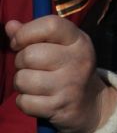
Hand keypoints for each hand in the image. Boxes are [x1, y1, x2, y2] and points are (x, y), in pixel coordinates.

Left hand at [5, 14, 116, 132]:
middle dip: (20, 62)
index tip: (18, 42)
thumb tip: (10, 25)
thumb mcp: (59, 46)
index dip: (26, 32)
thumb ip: (33, 34)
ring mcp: (69, 85)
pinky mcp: (58, 107)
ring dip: (21, 83)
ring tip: (33, 84)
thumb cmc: (67, 68)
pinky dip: (24, 102)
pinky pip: (24, 102)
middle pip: (29, 55)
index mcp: (79, 41)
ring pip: (22, 79)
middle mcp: (77, 61)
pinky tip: (37, 99)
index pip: (50, 25)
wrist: (90, 103)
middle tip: (30, 67)